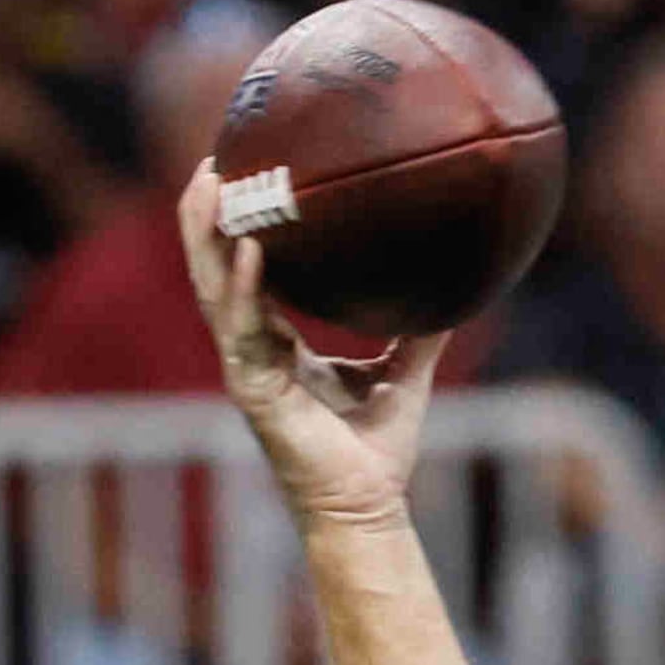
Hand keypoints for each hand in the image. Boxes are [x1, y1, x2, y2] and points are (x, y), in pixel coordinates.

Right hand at [180, 161, 443, 532]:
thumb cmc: (376, 449)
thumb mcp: (404, 376)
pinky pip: (242, 327)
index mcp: (276, 343)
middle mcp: (252, 348)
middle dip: (206, 214)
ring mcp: (246, 367)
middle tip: (215, 158)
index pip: (242, 271)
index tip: (241, 175)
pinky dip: (243, 286)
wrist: (367, 506)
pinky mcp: (253, 389)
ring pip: (213, 288)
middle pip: (214, 267)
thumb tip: (459, 293)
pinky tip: (248, 248)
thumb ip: (420, 334)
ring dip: (207, 234)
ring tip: (212, 183)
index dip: (235, 225)